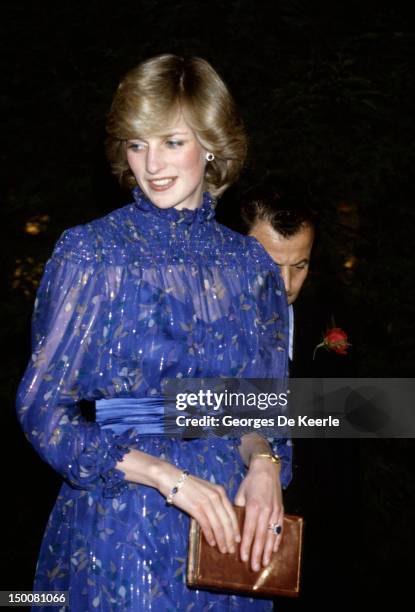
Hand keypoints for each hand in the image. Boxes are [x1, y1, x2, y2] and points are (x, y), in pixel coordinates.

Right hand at [155, 461, 240, 553]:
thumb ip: (214, 501)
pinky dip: (210, 535)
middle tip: (232, 550)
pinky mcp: (196, 507)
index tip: (238, 540)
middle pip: (227, 521)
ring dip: (222, 539)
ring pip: (218, 525)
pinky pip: (206, 524)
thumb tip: (219, 519)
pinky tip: (212, 543)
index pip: (232, 513)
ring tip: (223, 550)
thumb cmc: (187, 485)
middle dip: (230, 537)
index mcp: (220, 491)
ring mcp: (206, 501)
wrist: (171, 478)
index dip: (235, 528)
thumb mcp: (205, 490)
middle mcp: (216, 496)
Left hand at [234, 456, 283, 571]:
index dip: (246, 546)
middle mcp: (266, 510)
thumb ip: (238, 510)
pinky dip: (277, 540)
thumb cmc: (250, 482)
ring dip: (268, 550)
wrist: (266, 469)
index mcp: (253, 506)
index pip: (249, 531)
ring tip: (265, 563)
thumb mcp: (240, 494)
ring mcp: (275, 511)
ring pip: (271, 535)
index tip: (243, 558)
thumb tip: (234, 526)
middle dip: (257, 553)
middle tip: (254, 567)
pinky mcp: (280, 510)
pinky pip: (279, 528)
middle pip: (261, 536)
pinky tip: (274, 550)